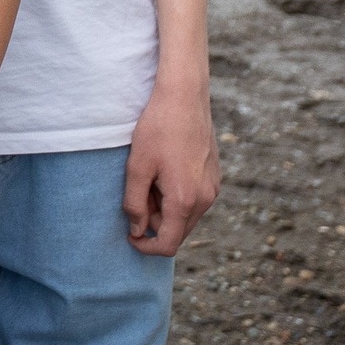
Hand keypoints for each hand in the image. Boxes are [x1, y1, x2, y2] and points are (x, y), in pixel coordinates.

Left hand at [124, 78, 219, 255]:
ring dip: (165, 206)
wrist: (184, 98)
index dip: (146, 246)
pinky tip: (165, 167)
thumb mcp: (137, 166)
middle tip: (138, 189)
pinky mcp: (214, 177)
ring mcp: (213, 188)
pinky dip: (177, 194)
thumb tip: (137, 231)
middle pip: (177, 230)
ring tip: (150, 174)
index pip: (168, 244)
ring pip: (185, 214)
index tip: (130, 235)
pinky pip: (194, 199)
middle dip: (154, 220)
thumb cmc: (158, 129)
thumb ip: (134, 203)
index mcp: (184, 200)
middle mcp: (205, 199)